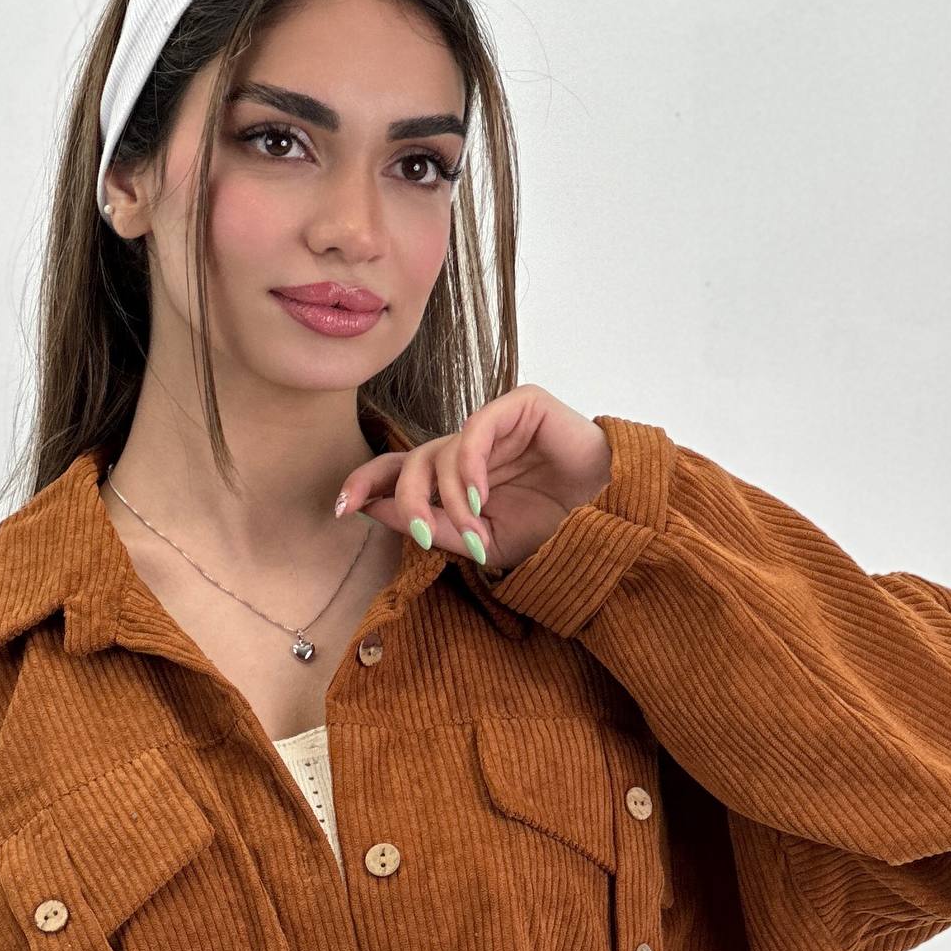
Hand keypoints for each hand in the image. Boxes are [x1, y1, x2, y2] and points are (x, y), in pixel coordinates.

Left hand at [335, 384, 612, 571]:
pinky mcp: (519, 405)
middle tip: (419, 533)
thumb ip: (431, 527)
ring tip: (474, 528)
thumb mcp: (481, 544)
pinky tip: (480, 497)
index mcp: (455, 477)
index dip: (367, 482)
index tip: (341, 507)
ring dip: (450, 498)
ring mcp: (493, 424)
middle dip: (407, 500)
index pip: (398, 469)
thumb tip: (374, 509)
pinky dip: (469, 467)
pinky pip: (475, 430)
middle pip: (412, 461)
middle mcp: (468, 446)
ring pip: (441, 451)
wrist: (609, 519)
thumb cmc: (552, 530)